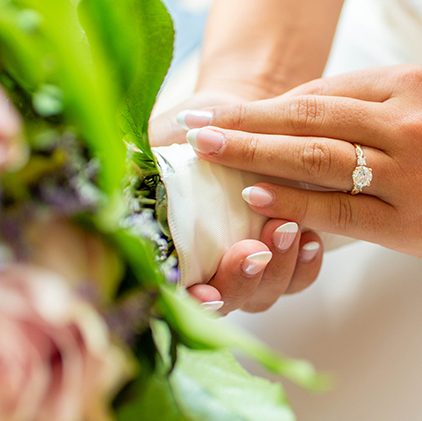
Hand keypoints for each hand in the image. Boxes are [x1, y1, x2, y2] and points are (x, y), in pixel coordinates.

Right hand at [149, 88, 325, 314]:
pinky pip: (299, 278)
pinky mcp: (283, 256)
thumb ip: (131, 176)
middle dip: (241, 281)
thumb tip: (109, 191)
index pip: (177, 299)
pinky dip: (306, 264)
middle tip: (253, 250)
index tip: (203, 292)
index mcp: (169, 254)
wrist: (229, 116)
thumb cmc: (182, 135)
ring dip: (279, 268)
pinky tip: (311, 238)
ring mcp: (247, 268)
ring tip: (288, 229)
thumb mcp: (151, 149)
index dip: (190, 304)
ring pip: (266, 292)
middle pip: (227, 301)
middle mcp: (207, 271)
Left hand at [184, 66, 421, 268]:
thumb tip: (311, 110)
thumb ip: (382, 99)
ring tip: (208, 150)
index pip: (323, 91)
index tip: (224, 107)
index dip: (267, 102)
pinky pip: (342, 209)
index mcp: (412, 86)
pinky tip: (255, 197)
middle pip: (308, 116)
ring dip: (253, 152)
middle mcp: (407, 122)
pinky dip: (294, 202)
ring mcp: (410, 173)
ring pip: (316, 157)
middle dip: (244, 119)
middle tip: (193, 122)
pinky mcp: (413, 222)